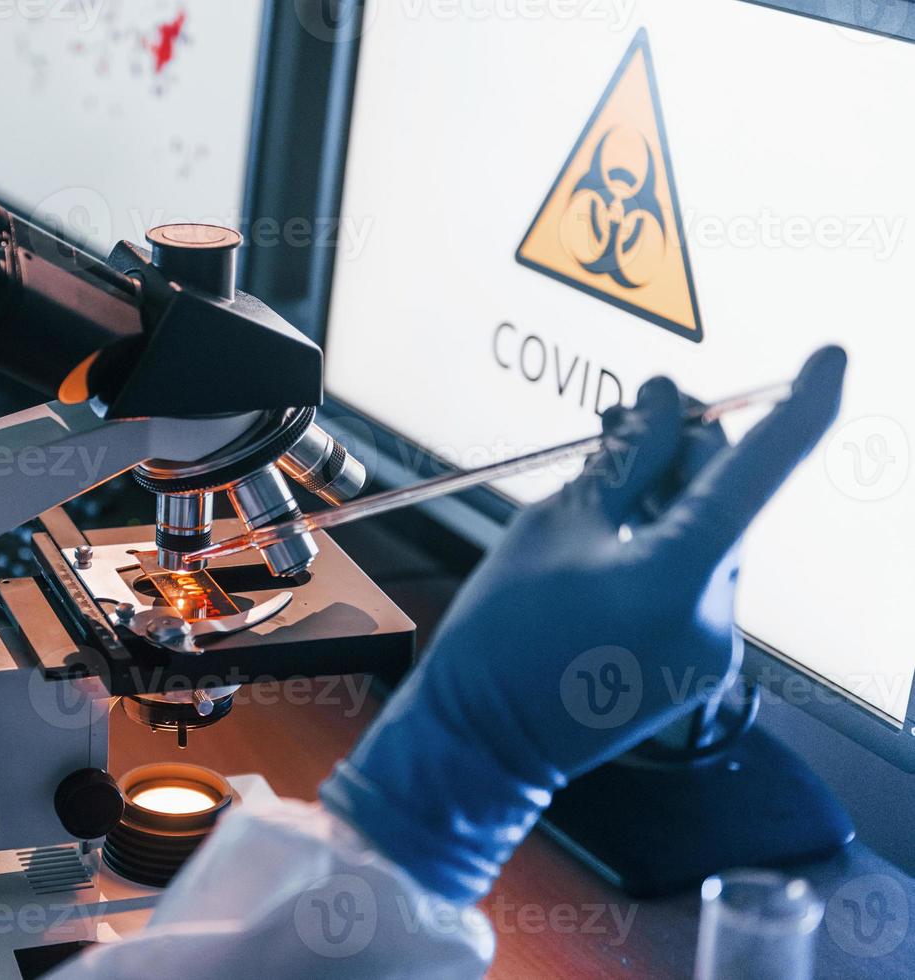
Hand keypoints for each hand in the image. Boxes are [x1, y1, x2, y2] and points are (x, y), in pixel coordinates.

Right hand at [320, 346, 846, 903]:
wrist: (481, 741)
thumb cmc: (497, 639)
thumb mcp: (551, 527)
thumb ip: (621, 462)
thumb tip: (662, 405)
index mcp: (677, 576)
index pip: (761, 471)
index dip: (803, 404)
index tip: (829, 358)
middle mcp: (714, 616)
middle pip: (729, 503)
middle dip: (689, 452)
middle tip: (635, 415)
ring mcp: (712, 648)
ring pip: (713, 542)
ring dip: (673, 501)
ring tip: (610, 476)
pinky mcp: (699, 665)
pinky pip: (697, 584)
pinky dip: (666, 548)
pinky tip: (615, 538)